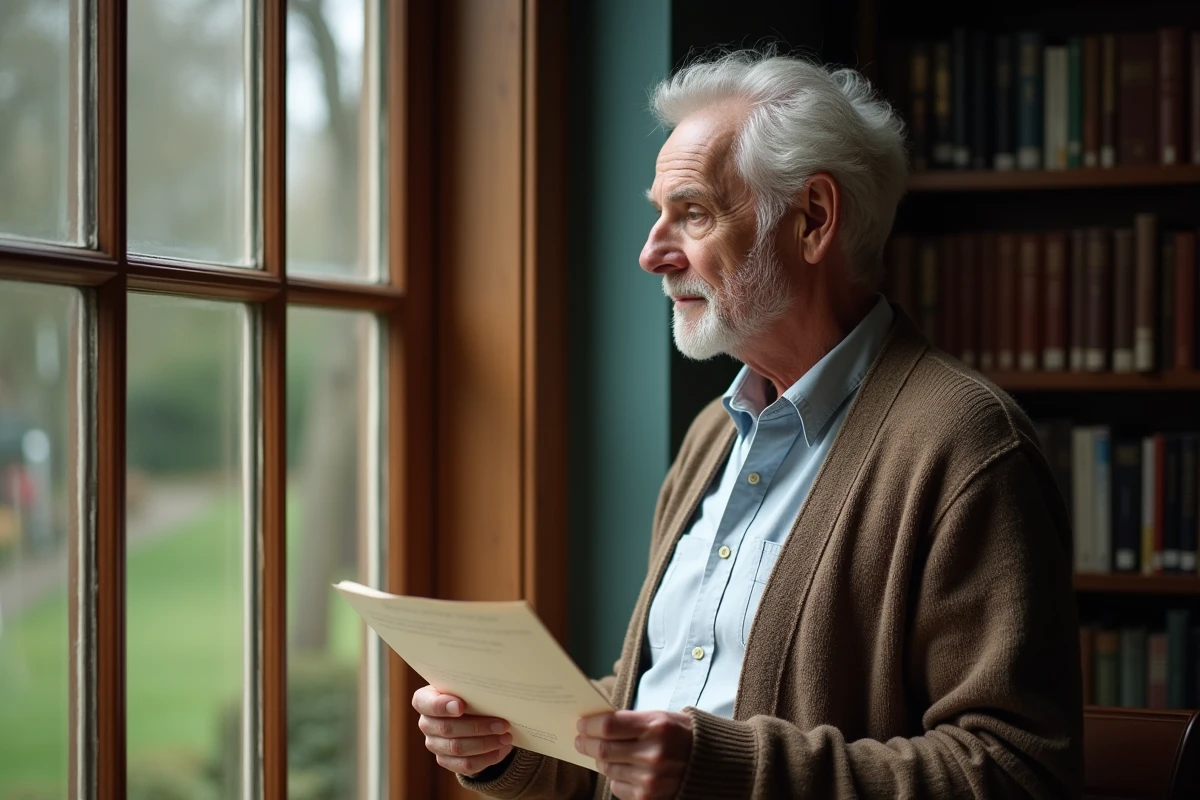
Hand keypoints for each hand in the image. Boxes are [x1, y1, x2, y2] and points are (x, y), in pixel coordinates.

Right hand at [412, 685, 513, 775]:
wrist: (469, 714)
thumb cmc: (467, 695)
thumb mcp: (466, 688)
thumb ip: (471, 690)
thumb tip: (491, 696)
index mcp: (425, 700)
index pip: (426, 703)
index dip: (441, 706)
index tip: (461, 706)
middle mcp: (426, 723)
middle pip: (447, 728)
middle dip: (478, 727)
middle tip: (502, 724)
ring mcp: (435, 744)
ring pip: (458, 748)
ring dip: (486, 744)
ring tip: (506, 737)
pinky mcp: (446, 761)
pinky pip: (466, 764)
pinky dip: (486, 758)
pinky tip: (501, 750)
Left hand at [575, 710, 692, 799]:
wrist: (712, 764)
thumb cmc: (681, 735)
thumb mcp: (660, 718)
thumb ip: (630, 721)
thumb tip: (596, 725)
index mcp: (656, 727)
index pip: (608, 726)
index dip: (589, 726)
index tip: (581, 725)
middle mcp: (652, 754)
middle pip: (603, 750)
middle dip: (586, 744)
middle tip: (580, 740)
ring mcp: (650, 779)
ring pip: (607, 769)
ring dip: (601, 761)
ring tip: (605, 754)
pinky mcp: (648, 797)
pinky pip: (617, 786)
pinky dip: (615, 777)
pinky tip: (625, 769)